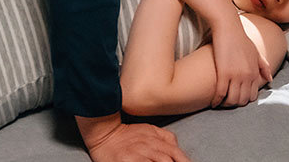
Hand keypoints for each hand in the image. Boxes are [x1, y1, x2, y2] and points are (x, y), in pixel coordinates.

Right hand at [77, 112, 191, 161]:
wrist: (104, 133)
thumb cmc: (127, 134)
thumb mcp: (149, 129)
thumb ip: (165, 137)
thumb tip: (178, 148)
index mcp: (156, 139)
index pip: (176, 153)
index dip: (184, 161)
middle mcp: (150, 146)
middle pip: (169, 160)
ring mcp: (139, 154)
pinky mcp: (128, 161)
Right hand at [209, 18, 271, 107]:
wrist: (228, 28)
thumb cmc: (241, 39)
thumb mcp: (256, 52)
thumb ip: (264, 66)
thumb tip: (270, 80)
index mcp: (255, 72)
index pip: (253, 96)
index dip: (244, 99)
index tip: (237, 98)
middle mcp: (247, 76)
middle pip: (243, 100)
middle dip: (235, 104)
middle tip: (227, 102)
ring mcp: (236, 75)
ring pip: (232, 99)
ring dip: (226, 105)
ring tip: (220, 103)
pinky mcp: (223, 73)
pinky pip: (220, 93)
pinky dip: (216, 101)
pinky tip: (213, 103)